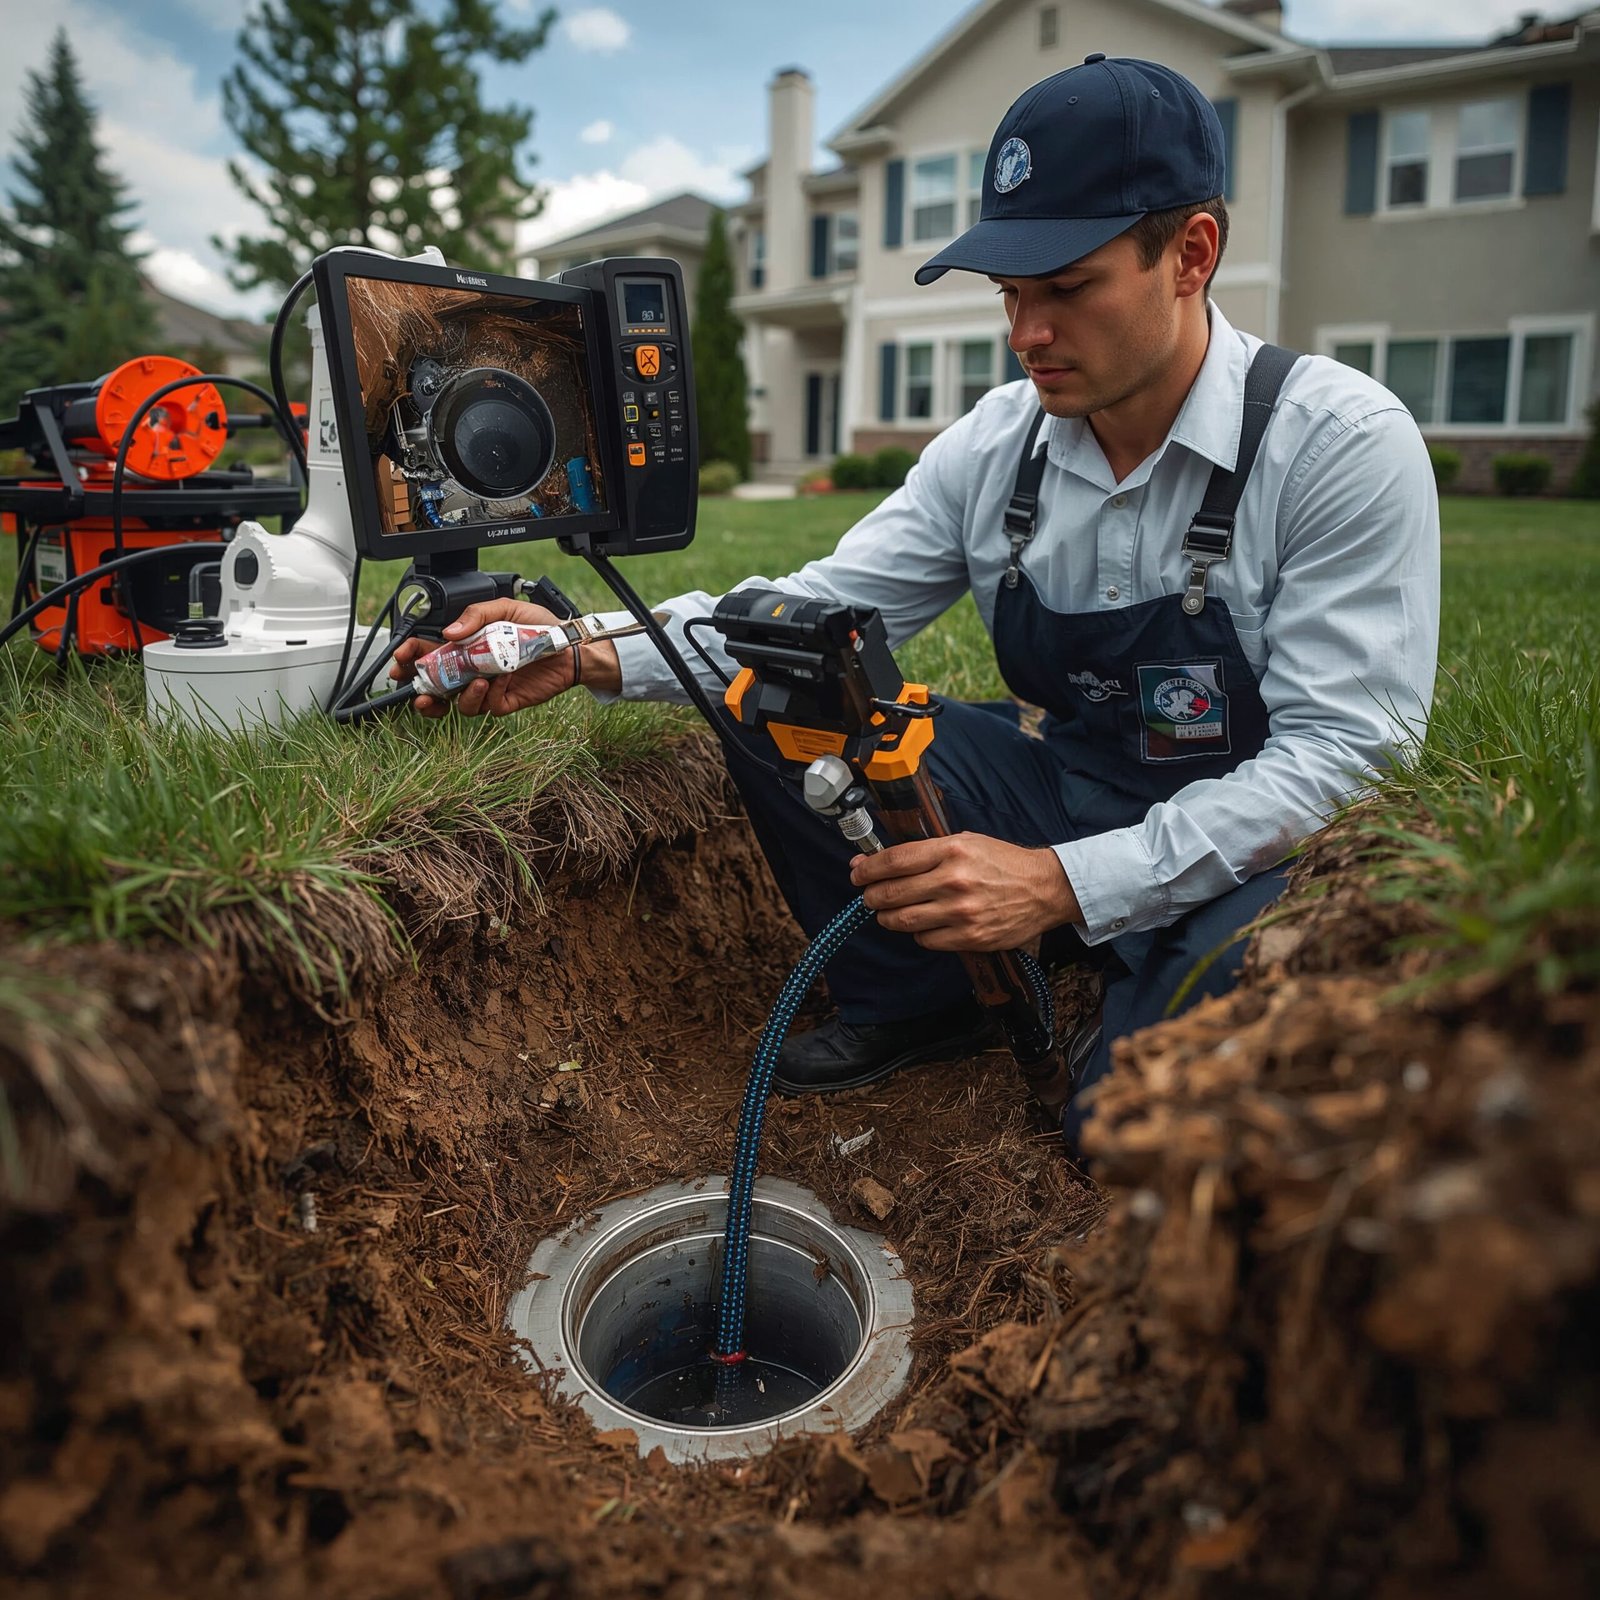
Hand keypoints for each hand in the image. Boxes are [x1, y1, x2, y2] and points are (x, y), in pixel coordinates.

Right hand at [389, 599, 618, 717]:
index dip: (410, 657)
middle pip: (437, 686)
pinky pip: (489, 707)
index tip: (401, 657)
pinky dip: (492, 695)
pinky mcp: (505, 700)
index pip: (428, 653)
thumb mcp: (505, 608)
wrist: (569, 645)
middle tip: (419, 687)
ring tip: (476, 681)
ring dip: (461, 696)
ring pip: (460, 703)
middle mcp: (473, 668)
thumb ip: (476, 615)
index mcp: (466, 645)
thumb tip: (449, 632)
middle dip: (422, 690)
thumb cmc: (540, 626)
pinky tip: (502, 679)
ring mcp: (488, 687)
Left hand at [848, 833, 1080, 951]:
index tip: (857, 873)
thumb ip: (925, 852)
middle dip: (871, 896)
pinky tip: (922, 924)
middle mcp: (954, 880)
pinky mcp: (970, 937)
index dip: (867, 869)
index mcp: (952, 850)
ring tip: (888, 913)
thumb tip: (879, 861)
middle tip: (869, 896)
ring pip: (903, 920)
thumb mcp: (966, 842)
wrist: (1045, 889)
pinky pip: (926, 939)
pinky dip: (917, 933)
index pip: (894, 861)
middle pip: (891, 893)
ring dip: (887, 917)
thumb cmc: (1002, 862)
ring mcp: (962, 912)